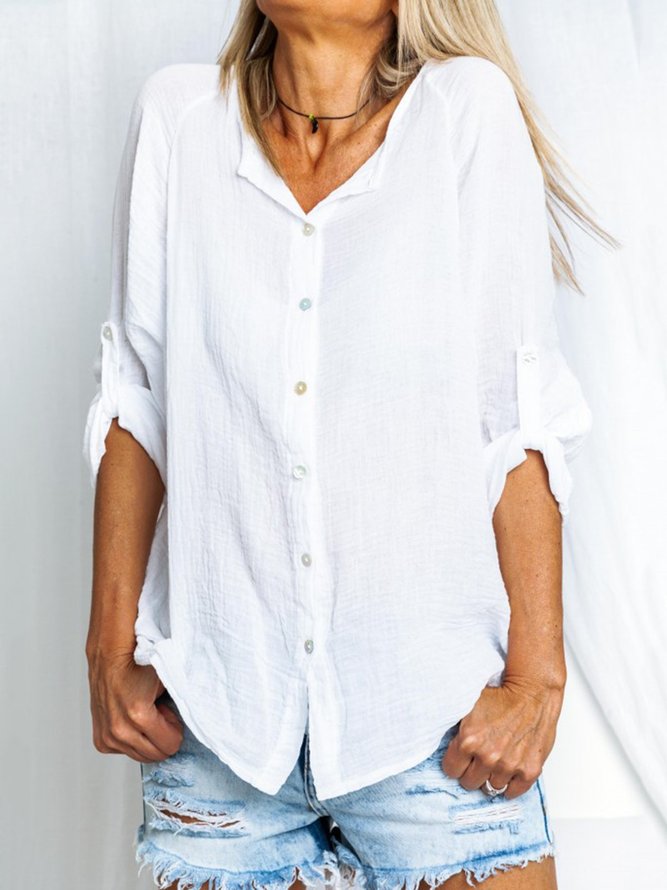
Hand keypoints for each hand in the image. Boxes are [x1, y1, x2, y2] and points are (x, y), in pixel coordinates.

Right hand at [87, 647, 183, 762]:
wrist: (111, 654)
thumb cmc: (138, 662)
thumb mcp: (167, 681)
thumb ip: (177, 705)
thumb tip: (187, 719)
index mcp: (138, 715)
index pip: (170, 745)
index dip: (175, 730)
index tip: (171, 715)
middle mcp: (119, 729)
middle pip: (155, 755)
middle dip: (162, 736)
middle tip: (160, 714)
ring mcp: (107, 736)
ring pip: (140, 755)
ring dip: (148, 738)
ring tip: (146, 714)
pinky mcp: (101, 739)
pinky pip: (125, 751)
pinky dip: (133, 739)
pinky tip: (133, 719)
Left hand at [440, 673, 563, 799]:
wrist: (532, 693)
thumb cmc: (502, 696)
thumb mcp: (468, 706)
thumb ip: (454, 727)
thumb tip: (438, 736)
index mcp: (469, 740)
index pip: (451, 770)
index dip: (455, 763)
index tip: (461, 758)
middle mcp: (488, 756)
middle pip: (469, 783)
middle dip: (472, 771)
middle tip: (478, 759)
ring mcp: (509, 765)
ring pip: (491, 788)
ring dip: (492, 776)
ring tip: (495, 762)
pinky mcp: (530, 770)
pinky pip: (514, 792)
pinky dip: (510, 786)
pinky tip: (508, 773)